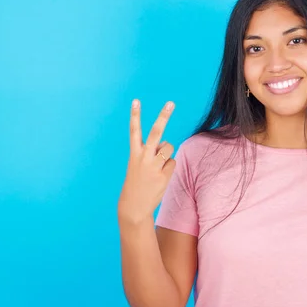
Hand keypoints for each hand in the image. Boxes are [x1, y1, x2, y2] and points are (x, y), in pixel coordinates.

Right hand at [118, 99, 175, 225]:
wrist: (134, 206)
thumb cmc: (138, 182)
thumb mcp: (141, 165)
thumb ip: (152, 152)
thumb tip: (166, 145)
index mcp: (134, 153)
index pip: (134, 131)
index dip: (135, 115)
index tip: (136, 100)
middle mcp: (143, 157)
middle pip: (156, 132)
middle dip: (163, 116)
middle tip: (171, 102)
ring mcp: (154, 166)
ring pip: (169, 147)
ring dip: (167, 154)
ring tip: (157, 168)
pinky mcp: (163, 175)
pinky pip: (173, 163)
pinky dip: (169, 168)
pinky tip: (161, 178)